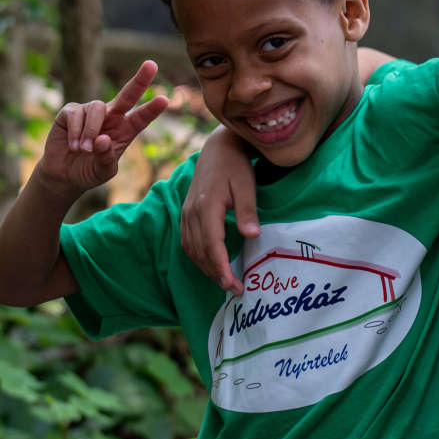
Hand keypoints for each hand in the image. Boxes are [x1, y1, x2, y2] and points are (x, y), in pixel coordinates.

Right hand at [39, 60, 169, 192]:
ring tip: (83, 150)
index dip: (152, 109)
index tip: (164, 100)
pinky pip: (75, 115)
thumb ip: (105, 158)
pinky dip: (75, 133)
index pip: (141, 118)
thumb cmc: (88, 171)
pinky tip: (72, 146)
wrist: (63, 174)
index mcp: (125, 131)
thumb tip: (103, 139)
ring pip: (97, 109)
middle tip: (152, 64)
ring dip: (90, 131)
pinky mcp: (71, 111)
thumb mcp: (102, 172)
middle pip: (127, 95)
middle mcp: (111, 116)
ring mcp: (91, 111)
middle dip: (140, 80)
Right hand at [180, 128, 257, 294]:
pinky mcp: (186, 214)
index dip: (221, 268)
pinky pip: (187, 242)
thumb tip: (251, 236)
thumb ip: (247, 211)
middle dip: (216, 274)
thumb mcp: (246, 185)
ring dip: (206, 268)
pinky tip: (211, 264)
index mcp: (206, 206)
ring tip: (225, 281)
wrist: (217, 148)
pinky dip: (198, 257)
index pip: (211, 245)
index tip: (233, 285)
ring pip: (191, 249)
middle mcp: (191, 212)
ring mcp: (186, 213)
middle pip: (200, 252)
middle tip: (235, 289)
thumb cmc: (235, 166)